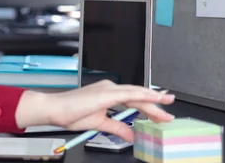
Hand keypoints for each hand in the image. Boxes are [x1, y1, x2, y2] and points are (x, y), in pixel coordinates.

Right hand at [15, 80, 174, 141]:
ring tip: (166, 104)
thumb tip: (130, 135)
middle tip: (170, 110)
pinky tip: (153, 97)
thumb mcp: (99, 124)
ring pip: (135, 94)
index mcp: (107, 94)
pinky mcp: (105, 94)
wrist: (54, 110)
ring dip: (152, 100)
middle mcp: (109, 88)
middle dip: (155, 104)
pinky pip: (128, 93)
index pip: (133, 100)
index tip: (162, 111)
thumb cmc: (70, 114)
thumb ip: (116, 128)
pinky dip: (142, 95)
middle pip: (137, 97)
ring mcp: (107, 89)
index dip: (149, 105)